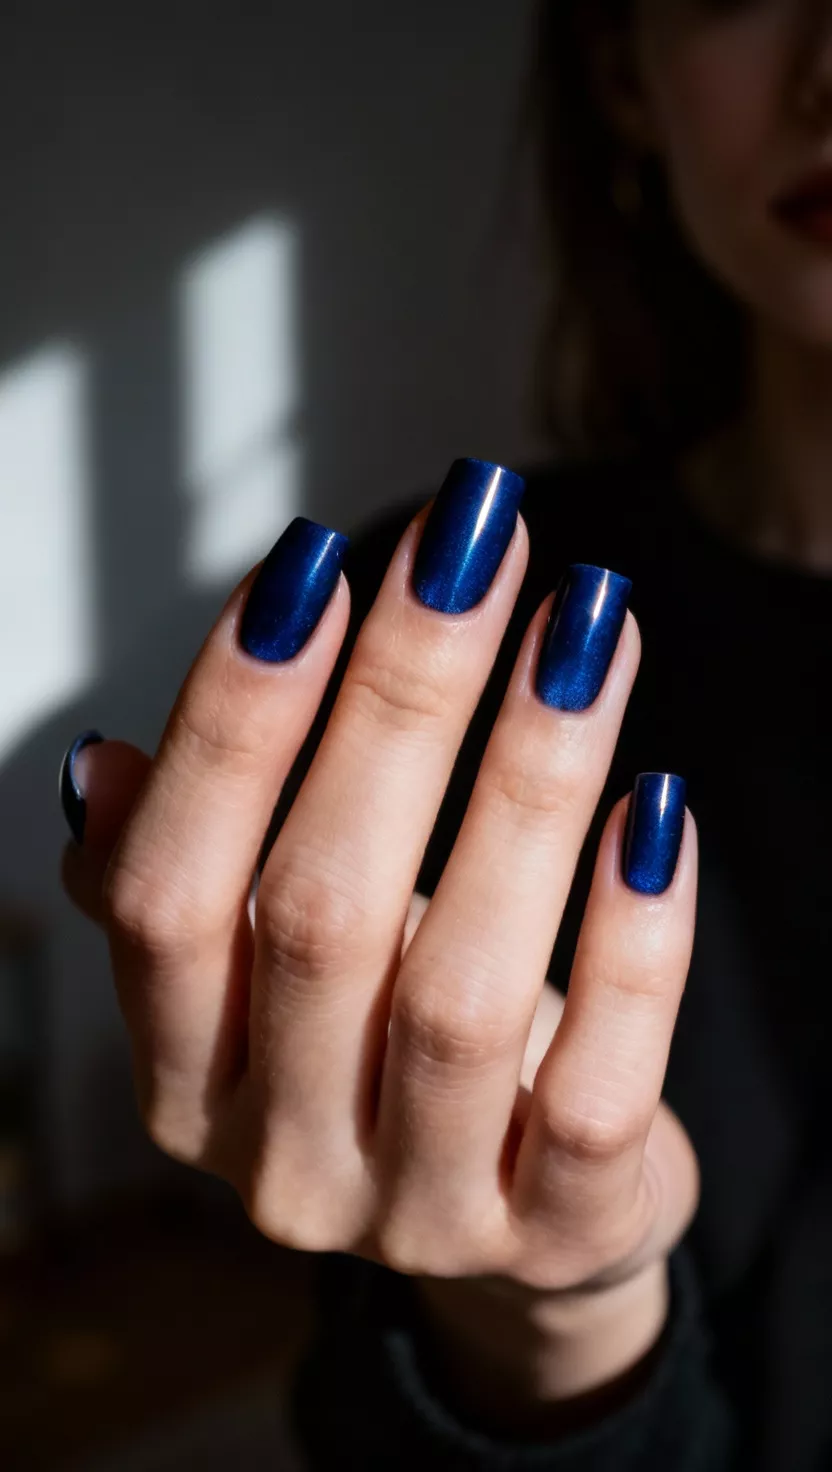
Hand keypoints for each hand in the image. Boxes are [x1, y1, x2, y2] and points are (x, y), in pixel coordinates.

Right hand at [61, 473, 698, 1431]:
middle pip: (318, 916)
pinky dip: (630, 946)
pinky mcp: (559, 1234)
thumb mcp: (262, 969)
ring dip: (527, 787)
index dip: (230, 727)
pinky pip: (599, 1092)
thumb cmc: (381, 1044)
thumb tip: (105, 767)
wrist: (521, 1211)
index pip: (168, 896)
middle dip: (398, 708)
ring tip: (586, 630)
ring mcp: (422, 1207)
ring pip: (462, 992)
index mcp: (186, 1075)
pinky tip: (656, 810)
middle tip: (473, 548)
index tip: (310, 568)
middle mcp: (283, 1154)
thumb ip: (181, 874)